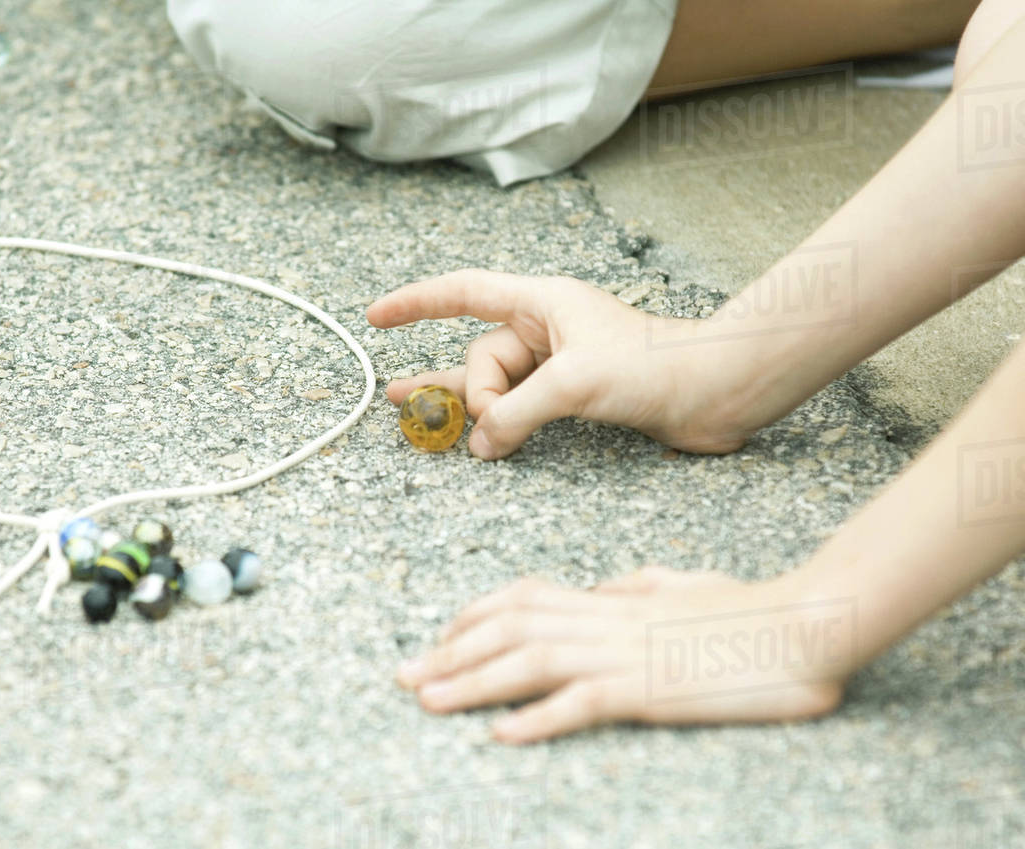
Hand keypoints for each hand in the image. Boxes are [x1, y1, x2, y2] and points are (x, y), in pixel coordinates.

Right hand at [366, 269, 755, 458]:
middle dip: (472, 394)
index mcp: (542, 303)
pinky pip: (519, 407)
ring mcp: (558, 365)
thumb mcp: (574, 383)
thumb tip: (481, 444)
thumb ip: (517, 413)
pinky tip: (481, 442)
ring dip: (474, 411)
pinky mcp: (573, 397)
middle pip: (480, 358)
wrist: (715, 393)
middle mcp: (545, 330)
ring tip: (418, 421)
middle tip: (464, 426)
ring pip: (496, 387)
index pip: (464, 293)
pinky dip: (500, 425)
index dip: (416, 302)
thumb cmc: (655, 366)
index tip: (375, 317)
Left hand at [396, 568, 847, 741]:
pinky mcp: (650, 689)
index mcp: (610, 599)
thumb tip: (606, 588)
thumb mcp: (682, 586)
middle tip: (405, 677)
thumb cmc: (748, 608)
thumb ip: (636, 587)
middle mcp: (605, 619)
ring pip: (529, 660)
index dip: (472, 618)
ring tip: (427, 701)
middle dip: (450, 652)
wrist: (804, 622)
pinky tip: (502, 734)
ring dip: (472, 682)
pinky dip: (538, 718)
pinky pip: (583, 702)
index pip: (522, 597)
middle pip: (509, 628)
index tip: (438, 640)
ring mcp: (624, 653)